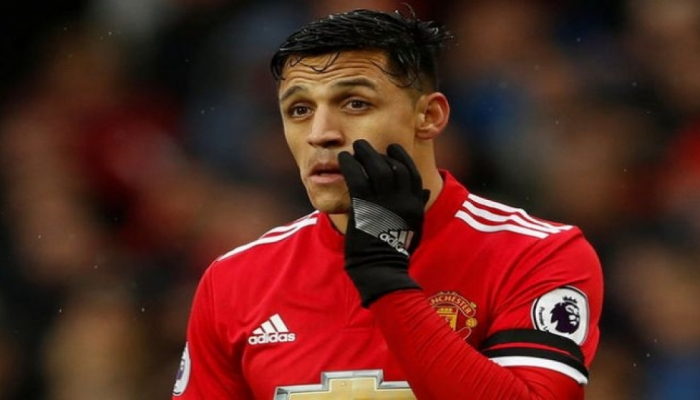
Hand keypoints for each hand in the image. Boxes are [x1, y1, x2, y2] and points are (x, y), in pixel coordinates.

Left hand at [338, 139, 428, 306]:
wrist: (380, 269)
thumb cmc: (395, 251)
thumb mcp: (414, 228)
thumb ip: (418, 205)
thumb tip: (427, 189)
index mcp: (415, 206)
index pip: (412, 174)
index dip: (402, 158)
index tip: (392, 149)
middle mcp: (403, 201)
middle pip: (394, 167)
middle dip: (381, 152)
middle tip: (367, 145)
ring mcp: (384, 203)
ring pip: (377, 168)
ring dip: (365, 153)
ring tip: (355, 146)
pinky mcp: (365, 207)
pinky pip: (358, 178)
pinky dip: (350, 165)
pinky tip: (343, 159)